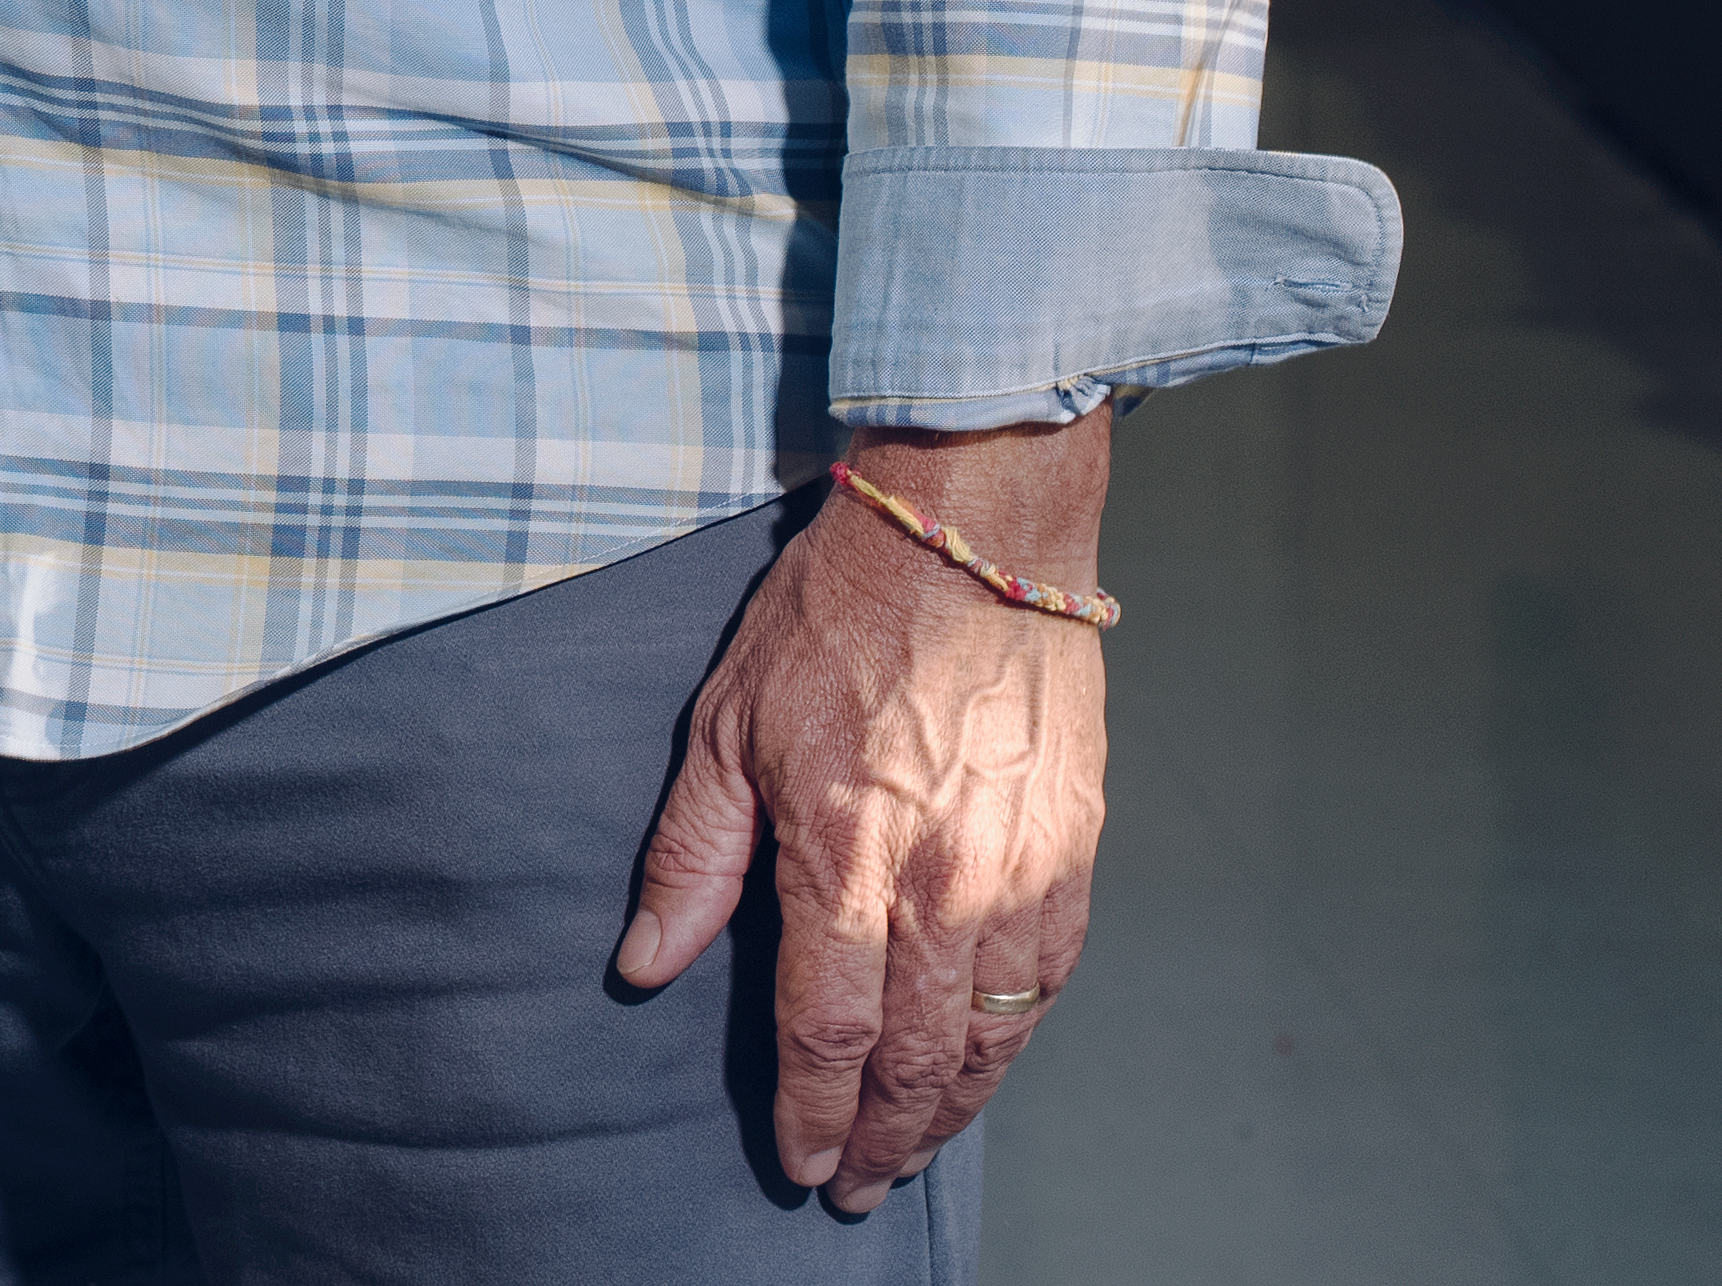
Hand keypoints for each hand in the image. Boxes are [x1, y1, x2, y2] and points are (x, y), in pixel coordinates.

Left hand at [612, 413, 1112, 1203]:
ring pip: (989, 1039)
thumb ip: (691, 856)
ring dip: (949, 1109)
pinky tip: (983, 1061)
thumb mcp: (728, 723)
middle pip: (912, 1059)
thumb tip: (645, 963)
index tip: (799, 1162)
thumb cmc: (838, 617)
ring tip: (913, 1148)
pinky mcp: (1075, 851)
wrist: (974, 534)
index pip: (825, 1031)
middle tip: (857, 1186)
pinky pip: (1047, 982)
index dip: (812, 1112)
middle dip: (881, 1138)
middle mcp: (943, 885)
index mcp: (847, 856)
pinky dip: (1013, 1039)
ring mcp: (1020, 873)